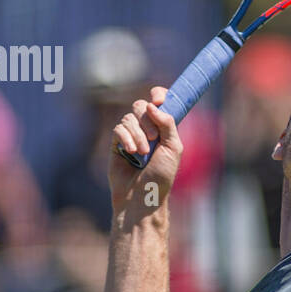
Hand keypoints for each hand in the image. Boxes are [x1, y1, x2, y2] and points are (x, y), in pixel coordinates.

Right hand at [109, 86, 183, 211]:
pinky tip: (131, 152)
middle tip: (153, 138)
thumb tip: (153, 105)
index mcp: (164, 128)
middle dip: (147, 120)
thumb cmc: (161, 176)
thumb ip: (167, 124)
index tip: (159, 99)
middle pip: (142, 106)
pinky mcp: (116, 143)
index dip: (159, 95)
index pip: (160, 102)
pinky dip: (126, 138)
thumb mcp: (173, 148)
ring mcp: (131, 135)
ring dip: (137, 134)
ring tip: (142, 153)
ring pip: (130, 118)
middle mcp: (147, 129)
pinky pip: (118, 129)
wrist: (141, 196)